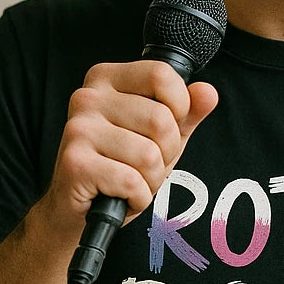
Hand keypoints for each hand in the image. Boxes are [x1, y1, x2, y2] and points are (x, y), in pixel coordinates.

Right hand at [45, 60, 218, 233]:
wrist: (79, 209)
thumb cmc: (121, 166)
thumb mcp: (162, 135)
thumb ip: (187, 112)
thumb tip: (208, 92)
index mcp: (106, 79)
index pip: (161, 74)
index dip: (179, 106)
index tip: (165, 127)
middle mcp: (87, 98)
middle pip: (160, 119)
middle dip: (166, 152)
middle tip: (144, 164)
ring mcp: (78, 129)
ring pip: (149, 155)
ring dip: (151, 179)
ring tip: (131, 180)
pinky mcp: (75, 163)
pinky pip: (132, 181)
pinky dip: (138, 197)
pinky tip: (120, 195)